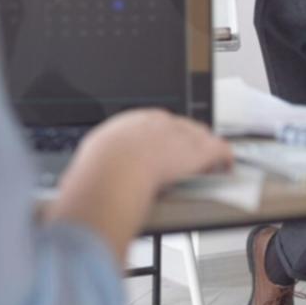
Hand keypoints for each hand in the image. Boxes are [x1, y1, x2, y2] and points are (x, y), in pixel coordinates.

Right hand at [73, 108, 232, 190]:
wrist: (115, 167)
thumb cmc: (97, 168)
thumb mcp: (88, 160)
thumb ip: (93, 166)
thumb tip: (78, 183)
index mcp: (131, 121)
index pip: (152, 126)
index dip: (159, 141)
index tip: (158, 153)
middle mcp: (158, 122)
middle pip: (178, 128)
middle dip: (182, 143)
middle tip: (183, 162)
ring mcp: (180, 134)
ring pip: (200, 137)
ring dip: (204, 150)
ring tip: (207, 165)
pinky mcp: (200, 149)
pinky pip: (219, 149)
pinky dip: (224, 158)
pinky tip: (227, 167)